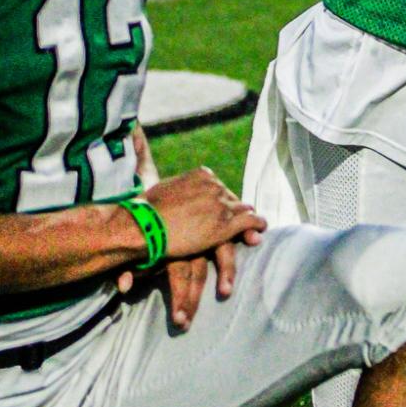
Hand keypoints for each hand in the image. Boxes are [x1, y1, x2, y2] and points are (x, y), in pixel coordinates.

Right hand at [146, 168, 265, 262]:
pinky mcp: (225, 225)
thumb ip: (177, 189)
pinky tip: (260, 231)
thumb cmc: (146, 210)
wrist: (145, 226)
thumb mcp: (163, 189)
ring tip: (253, 229)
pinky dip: (258, 225)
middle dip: (234, 210)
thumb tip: (172, 193)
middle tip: (237, 220)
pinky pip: (250, 222)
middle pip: (231, 199)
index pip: (218, 188)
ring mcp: (222, 205)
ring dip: (246, 220)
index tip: (220, 208)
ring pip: (242, 210)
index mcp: (201, 175)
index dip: (220, 200)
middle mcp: (215, 186)